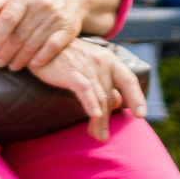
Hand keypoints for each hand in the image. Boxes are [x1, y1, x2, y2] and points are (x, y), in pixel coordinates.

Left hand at [0, 0, 88, 72]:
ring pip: (35, 42)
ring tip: (12, 66)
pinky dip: (43, 56)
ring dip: (22, 58)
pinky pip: (54, 45)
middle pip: (20, 33)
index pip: (9, 18)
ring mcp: (57, 17)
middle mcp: (42, 5)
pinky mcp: (69, 28)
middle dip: (7, 51)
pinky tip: (33, 65)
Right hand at [30, 38, 144, 139]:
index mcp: (108, 59)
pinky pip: (86, 91)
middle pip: (110, 96)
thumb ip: (102, 80)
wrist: (39, 42)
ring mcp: (87, 67)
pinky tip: (95, 116)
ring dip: (100, 120)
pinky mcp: (71, 72)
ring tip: (98, 136)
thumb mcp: (88, 63)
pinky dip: (91, 104)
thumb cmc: (63, 55)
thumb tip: (114, 102)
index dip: (137, 98)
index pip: (129, 79)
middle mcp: (101, 62)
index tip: (141, 115)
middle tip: (103, 136)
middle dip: (108, 119)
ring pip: (100, 98)